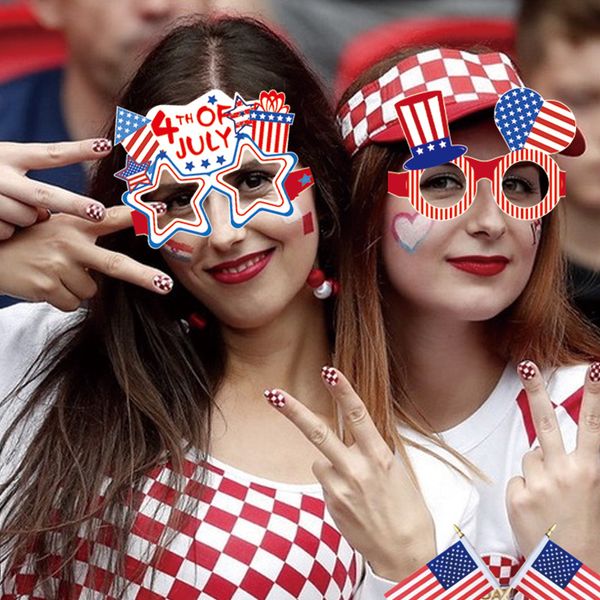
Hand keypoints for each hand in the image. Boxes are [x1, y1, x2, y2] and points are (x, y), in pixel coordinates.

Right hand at [0, 139, 111, 238]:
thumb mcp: (4, 169)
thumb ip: (31, 185)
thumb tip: (52, 214)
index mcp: (9, 155)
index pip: (50, 154)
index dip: (79, 151)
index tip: (106, 147)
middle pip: (45, 194)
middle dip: (74, 205)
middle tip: (100, 213)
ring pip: (29, 217)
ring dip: (26, 219)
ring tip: (7, 210)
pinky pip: (7, 231)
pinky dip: (5, 230)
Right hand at [0, 205, 172, 310]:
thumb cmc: (28, 242)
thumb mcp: (56, 228)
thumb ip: (85, 235)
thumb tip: (115, 260)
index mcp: (75, 225)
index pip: (112, 218)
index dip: (136, 215)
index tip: (159, 210)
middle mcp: (70, 243)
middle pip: (116, 264)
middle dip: (144, 276)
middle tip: (166, 285)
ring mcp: (59, 266)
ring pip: (90, 291)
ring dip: (77, 287)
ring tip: (53, 273)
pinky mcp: (46, 287)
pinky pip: (72, 304)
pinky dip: (62, 299)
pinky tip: (45, 284)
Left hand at [264, 366, 435, 580]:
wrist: (405, 555)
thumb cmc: (408, 511)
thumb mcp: (397, 473)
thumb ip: (371, 452)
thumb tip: (352, 439)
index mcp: (380, 457)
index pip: (359, 415)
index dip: (342, 391)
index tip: (328, 372)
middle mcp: (357, 469)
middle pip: (319, 433)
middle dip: (294, 411)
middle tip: (274, 394)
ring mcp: (341, 488)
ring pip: (321, 460)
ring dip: (332, 464)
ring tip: (357, 487)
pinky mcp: (331, 504)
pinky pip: (325, 482)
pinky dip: (334, 484)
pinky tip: (353, 501)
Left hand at [507, 360, 599, 570]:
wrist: (570, 571)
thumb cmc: (583, 532)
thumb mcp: (590, 494)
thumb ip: (575, 466)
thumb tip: (551, 447)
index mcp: (589, 472)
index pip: (593, 426)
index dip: (596, 396)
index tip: (597, 369)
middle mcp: (565, 473)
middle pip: (547, 422)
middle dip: (537, 390)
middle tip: (528, 365)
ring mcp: (539, 484)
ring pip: (529, 457)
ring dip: (536, 471)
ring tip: (549, 499)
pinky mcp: (518, 496)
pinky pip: (516, 480)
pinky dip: (523, 490)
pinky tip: (535, 509)